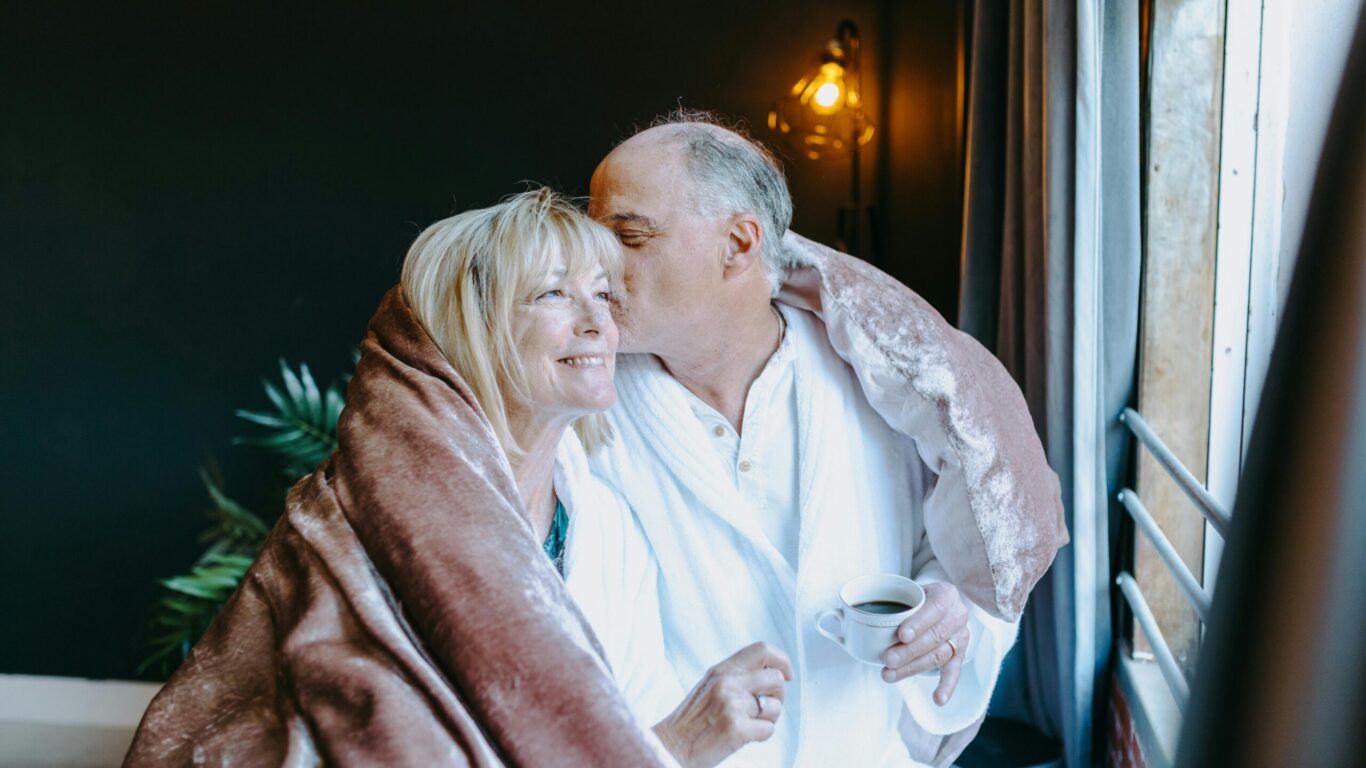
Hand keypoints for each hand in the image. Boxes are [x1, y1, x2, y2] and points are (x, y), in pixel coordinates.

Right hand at [653, 642, 792, 767]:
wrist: (672, 746)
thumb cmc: (691, 721)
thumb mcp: (709, 686)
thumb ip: (735, 676)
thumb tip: (769, 673)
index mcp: (721, 670)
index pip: (762, 650)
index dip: (782, 661)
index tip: (786, 674)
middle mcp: (727, 683)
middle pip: (776, 679)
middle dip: (778, 696)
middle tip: (766, 707)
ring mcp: (732, 705)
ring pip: (776, 707)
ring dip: (769, 719)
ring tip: (751, 724)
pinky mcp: (736, 729)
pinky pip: (769, 730)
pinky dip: (761, 736)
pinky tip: (745, 736)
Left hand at [880, 581, 970, 704]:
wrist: (938, 605)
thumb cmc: (917, 600)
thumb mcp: (906, 593)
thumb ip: (884, 601)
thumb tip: (839, 616)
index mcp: (945, 594)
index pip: (934, 609)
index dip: (918, 623)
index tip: (901, 635)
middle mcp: (957, 615)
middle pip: (935, 636)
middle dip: (909, 650)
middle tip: (887, 659)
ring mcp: (960, 636)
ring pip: (939, 655)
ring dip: (913, 668)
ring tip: (890, 674)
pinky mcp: (959, 654)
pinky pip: (954, 672)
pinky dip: (947, 687)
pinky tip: (938, 698)